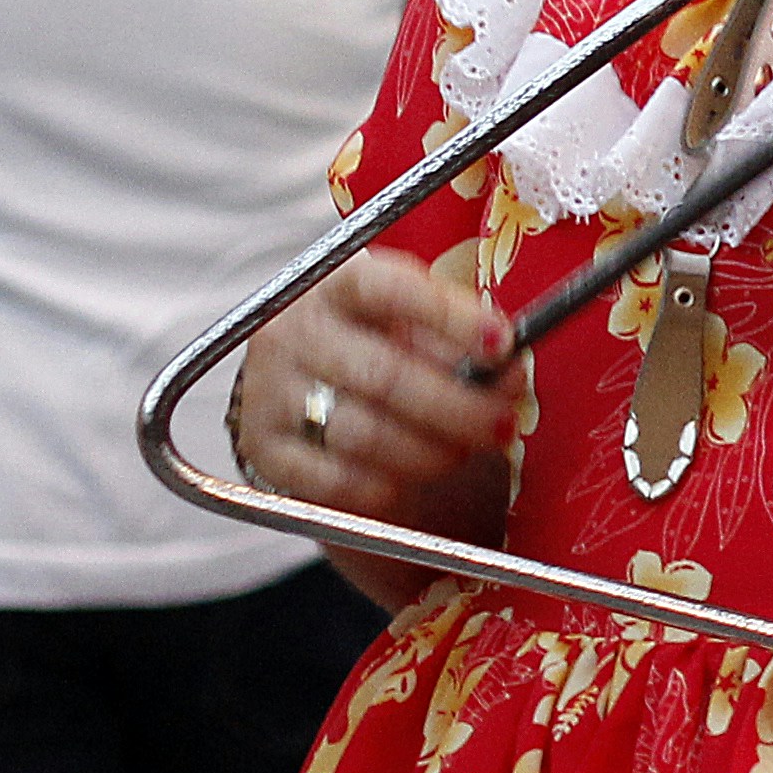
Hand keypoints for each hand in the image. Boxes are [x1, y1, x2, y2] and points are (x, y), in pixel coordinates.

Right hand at [231, 249, 512, 522]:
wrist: (306, 385)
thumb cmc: (381, 345)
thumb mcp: (414, 322)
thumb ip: (459, 339)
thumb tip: (508, 371)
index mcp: (336, 286)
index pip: (388, 289)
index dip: (449, 317)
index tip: (502, 345)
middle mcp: (292, 334)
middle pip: (384, 376)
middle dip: (460, 407)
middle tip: (503, 423)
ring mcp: (269, 394)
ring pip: (366, 435)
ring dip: (433, 452)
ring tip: (466, 450)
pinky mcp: (265, 451)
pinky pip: (338, 481)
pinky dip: (389, 486)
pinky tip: (416, 476)